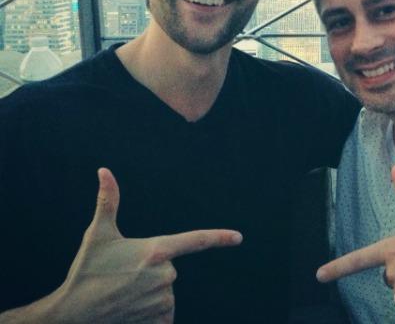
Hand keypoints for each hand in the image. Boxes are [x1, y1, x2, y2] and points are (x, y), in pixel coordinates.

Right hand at [53, 168, 241, 323]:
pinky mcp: (157, 320)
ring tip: (122, 293)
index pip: (196, 241)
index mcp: (157, 251)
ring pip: (165, 290)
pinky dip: (151, 312)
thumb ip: (108, 200)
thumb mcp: (97, 234)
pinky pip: (164, 314)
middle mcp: (165, 276)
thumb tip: (104, 170)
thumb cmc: (85, 270)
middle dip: (151, 269)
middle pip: (169, 267)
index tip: (239, 237)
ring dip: (149, 291)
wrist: (70, 316)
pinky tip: (130, 310)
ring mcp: (162, 300)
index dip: (219, 237)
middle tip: (123, 275)